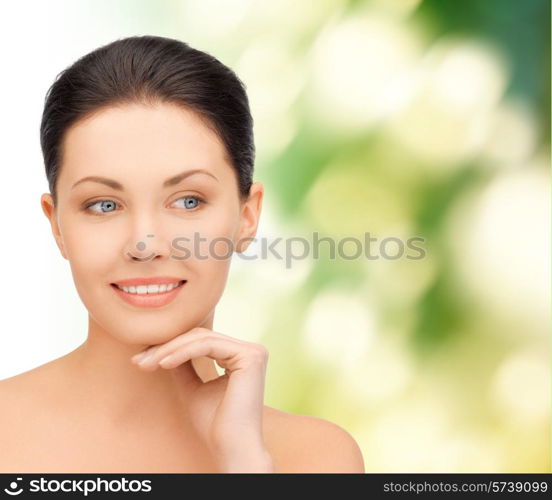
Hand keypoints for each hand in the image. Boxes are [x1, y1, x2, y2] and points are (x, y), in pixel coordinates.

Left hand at [130, 327, 273, 472]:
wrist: (231, 448)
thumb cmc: (214, 425)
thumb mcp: (193, 388)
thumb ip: (183, 366)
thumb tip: (162, 347)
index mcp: (240, 357)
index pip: (201, 341)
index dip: (170, 347)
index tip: (142, 360)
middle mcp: (251, 351)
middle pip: (200, 336)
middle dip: (166, 347)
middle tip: (139, 361)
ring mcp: (253, 352)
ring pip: (201, 338)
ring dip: (169, 349)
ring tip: (147, 363)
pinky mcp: (250, 356)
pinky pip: (208, 346)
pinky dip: (182, 352)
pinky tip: (164, 364)